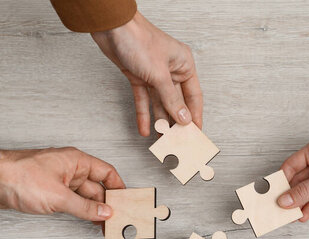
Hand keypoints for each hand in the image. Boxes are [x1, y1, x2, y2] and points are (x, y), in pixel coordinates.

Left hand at [0, 147, 124, 220]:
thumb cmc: (20, 178)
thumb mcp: (58, 197)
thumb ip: (85, 207)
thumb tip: (105, 212)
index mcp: (76, 161)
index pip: (106, 173)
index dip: (118, 187)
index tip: (127, 202)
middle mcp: (70, 169)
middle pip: (96, 187)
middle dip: (107, 203)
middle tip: (118, 220)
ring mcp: (59, 181)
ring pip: (83, 196)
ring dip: (93, 210)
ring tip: (105, 226)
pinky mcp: (48, 192)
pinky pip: (71, 202)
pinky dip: (80, 212)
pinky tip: (87, 221)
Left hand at [92, 11, 202, 136]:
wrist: (112, 28)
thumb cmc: (139, 40)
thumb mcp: (159, 74)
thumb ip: (172, 99)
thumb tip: (184, 118)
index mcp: (184, 65)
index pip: (194, 96)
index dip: (195, 116)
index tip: (196, 133)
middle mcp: (171, 70)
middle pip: (177, 102)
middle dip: (176, 121)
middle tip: (178, 140)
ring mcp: (154, 75)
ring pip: (160, 103)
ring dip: (160, 120)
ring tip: (162, 139)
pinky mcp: (138, 77)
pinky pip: (143, 100)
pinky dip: (143, 114)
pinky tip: (145, 129)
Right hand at [278, 132, 308, 220]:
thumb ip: (305, 191)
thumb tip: (285, 201)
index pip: (290, 167)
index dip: (279, 182)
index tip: (269, 196)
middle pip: (297, 181)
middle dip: (288, 196)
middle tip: (276, 210)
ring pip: (308, 191)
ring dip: (299, 204)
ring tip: (287, 217)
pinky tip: (303, 216)